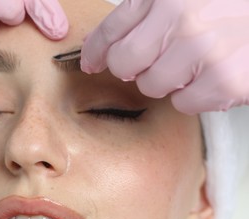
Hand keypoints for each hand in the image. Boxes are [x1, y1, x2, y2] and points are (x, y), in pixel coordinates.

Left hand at [81, 0, 248, 113]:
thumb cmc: (232, 6)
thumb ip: (144, 14)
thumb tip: (96, 43)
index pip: (111, 29)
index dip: (95, 50)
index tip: (90, 62)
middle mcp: (181, 19)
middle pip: (123, 64)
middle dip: (132, 68)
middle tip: (156, 60)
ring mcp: (201, 51)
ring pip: (151, 86)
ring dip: (168, 80)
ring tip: (195, 61)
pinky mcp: (222, 82)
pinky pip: (182, 104)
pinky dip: (193, 95)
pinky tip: (212, 74)